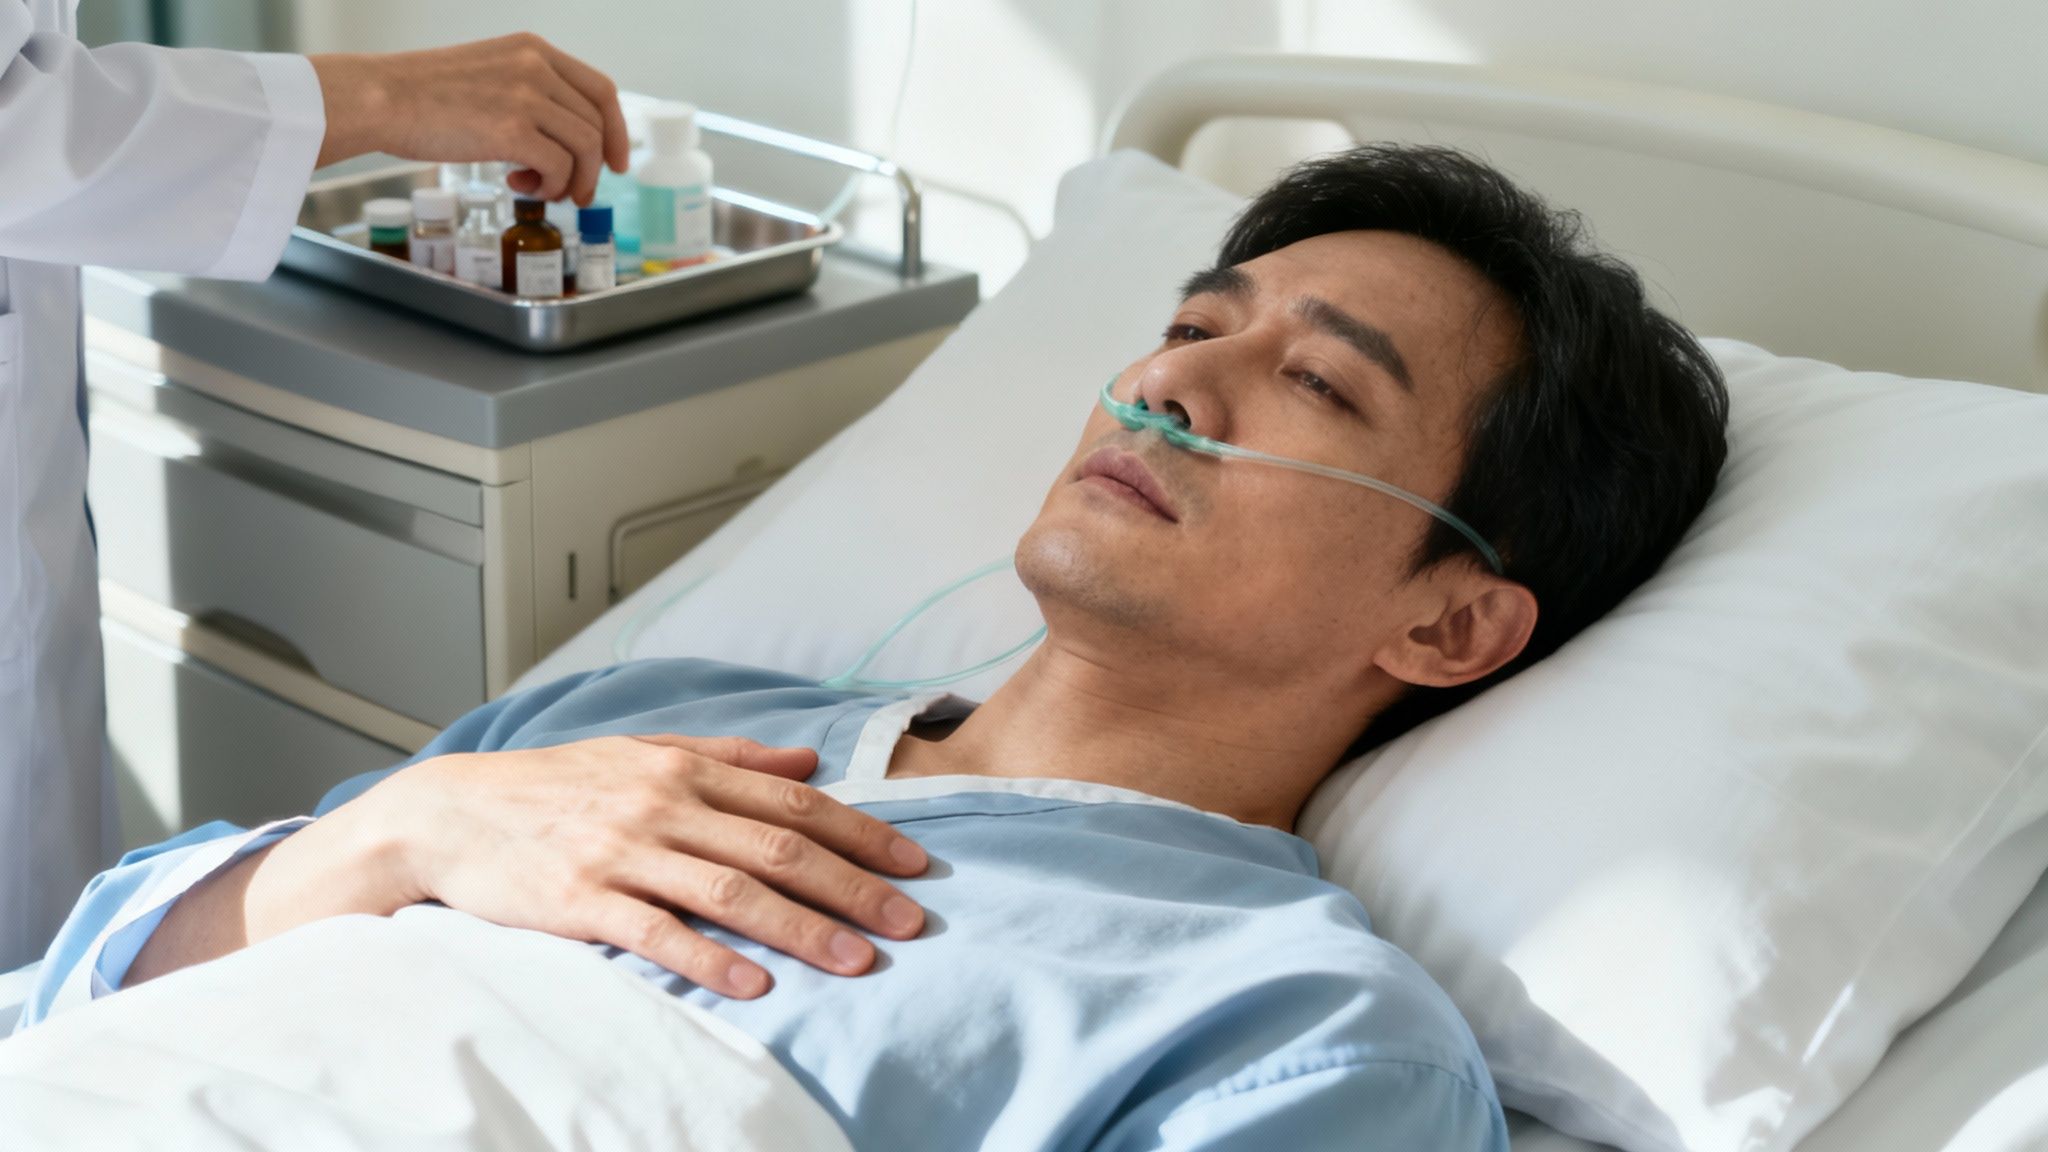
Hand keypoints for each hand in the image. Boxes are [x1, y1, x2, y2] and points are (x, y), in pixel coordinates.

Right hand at [309, 33, 629, 203]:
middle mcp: (536, 66)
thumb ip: (527, 94)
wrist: (378, 97)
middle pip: (596, 125)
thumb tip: (562, 142)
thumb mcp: (488, 74)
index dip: (616, 131)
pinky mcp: (510, 129)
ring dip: (573, 181)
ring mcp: (525, 96)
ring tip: (545, 192)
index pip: (600, 90)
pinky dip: (550, 186)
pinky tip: (523, 187)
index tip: (616, 162)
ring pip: (586, 148)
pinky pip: (559, 167)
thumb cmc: (422, 95)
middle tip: (573, 192)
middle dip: (592, 168)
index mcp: (533, 49)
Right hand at [321, 734, 928, 998]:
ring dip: (802, 929)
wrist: (449, 812)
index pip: (795, 801)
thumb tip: (810, 761)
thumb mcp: (645, 750)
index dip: (861, 835)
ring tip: (856, 960)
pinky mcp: (582, 900)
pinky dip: (711, 959)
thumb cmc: (555, 785)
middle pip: (780, 847)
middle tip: (909, 923)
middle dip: (854, 887)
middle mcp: (664, 804)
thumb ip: (731, 756)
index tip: (914, 867)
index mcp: (686, 767)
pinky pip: (659, 932)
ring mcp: (623, 852)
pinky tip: (756, 984)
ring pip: (732, 890)